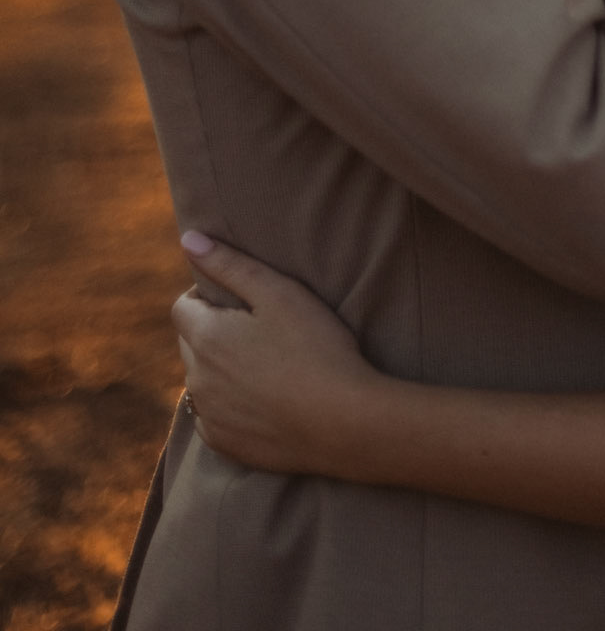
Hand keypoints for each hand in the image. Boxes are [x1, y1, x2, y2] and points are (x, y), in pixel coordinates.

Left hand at [172, 231, 381, 474]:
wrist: (343, 422)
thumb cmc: (316, 347)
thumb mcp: (279, 293)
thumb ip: (230, 265)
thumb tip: (188, 239)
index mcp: (206, 337)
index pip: (183, 306)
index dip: (209, 295)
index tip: (245, 298)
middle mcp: (196, 379)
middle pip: (190, 343)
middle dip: (214, 330)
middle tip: (261, 328)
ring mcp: (209, 416)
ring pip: (202, 380)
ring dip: (220, 368)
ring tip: (267, 363)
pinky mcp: (225, 444)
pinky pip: (213, 416)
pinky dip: (229, 404)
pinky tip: (264, 399)